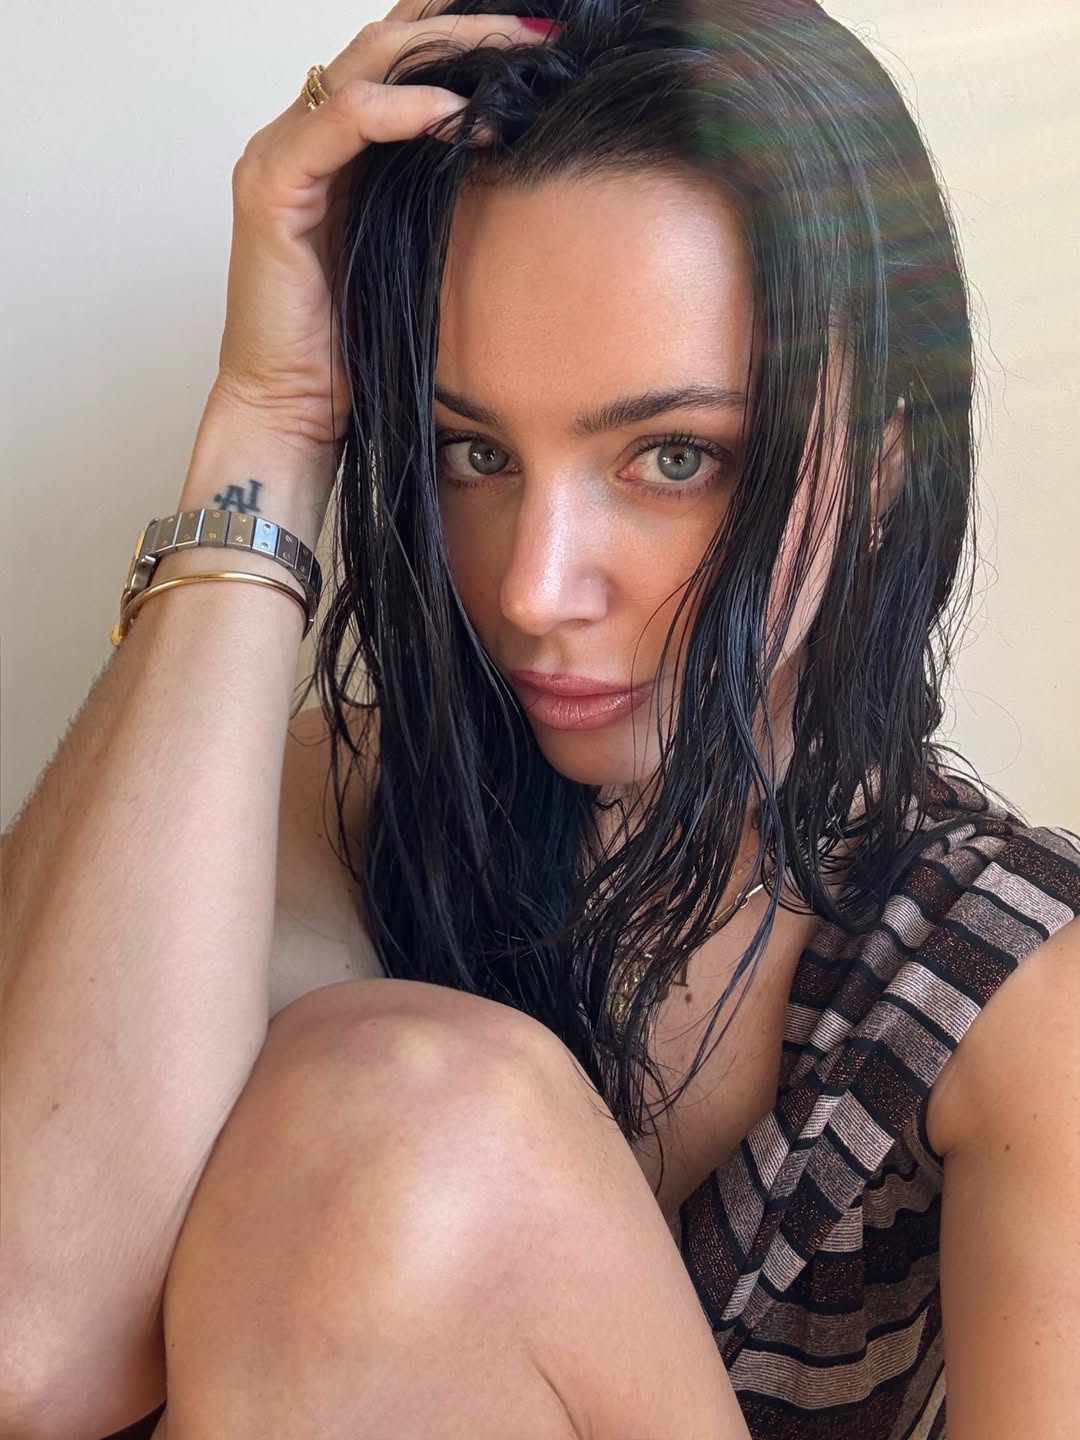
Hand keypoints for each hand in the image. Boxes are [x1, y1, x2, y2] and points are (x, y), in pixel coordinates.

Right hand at [210, 2, 555, 455]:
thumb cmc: (351, 349)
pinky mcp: (271, 188)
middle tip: (540, 34)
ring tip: (517, 56)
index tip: (540, 45)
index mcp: (335, 148)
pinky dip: (403, 108)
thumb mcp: (414, 256)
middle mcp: (302, 136)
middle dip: (468, 26)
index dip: (464, 36)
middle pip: (386, 42)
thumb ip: (441, 197)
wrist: (292, 410)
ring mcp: (280, 156)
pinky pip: (343, 120)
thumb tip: (512, 157)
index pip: (397, 59)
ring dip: (449, 50)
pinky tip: (456, 113)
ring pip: (367, 63)